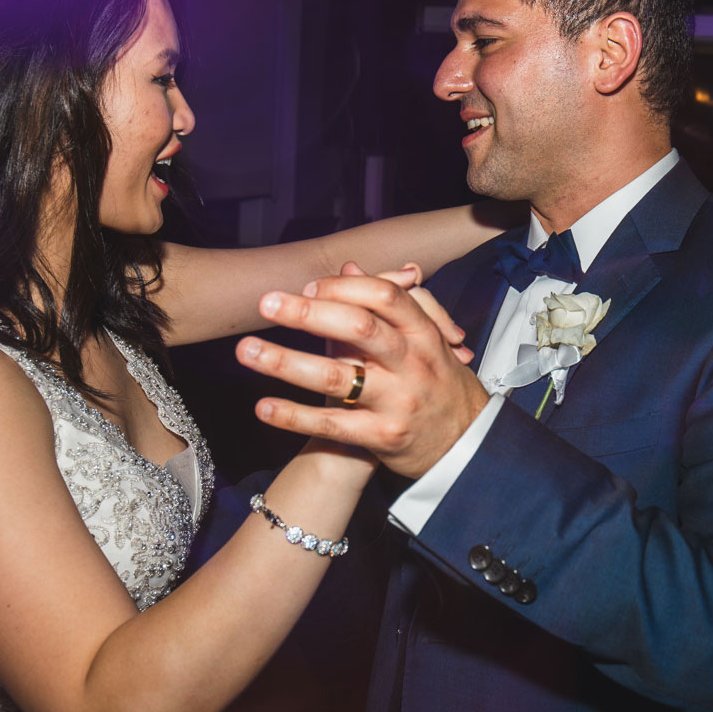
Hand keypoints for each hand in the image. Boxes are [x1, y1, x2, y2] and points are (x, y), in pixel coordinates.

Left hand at [236, 271, 490, 479]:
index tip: (305, 286)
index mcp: (423, 332)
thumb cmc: (436, 381)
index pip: (382, 296)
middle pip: (359, 328)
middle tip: (266, 303)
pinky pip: (331, 425)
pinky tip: (263, 407)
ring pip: (337, 377)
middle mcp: (412, 363)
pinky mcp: (382, 437)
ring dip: (286, 362)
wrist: (465, 444)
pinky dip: (294, 416)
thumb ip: (385, 303)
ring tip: (247, 351)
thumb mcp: (424, 338)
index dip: (341, 287)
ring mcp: (397, 401)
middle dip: (308, 313)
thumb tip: (348, 267)